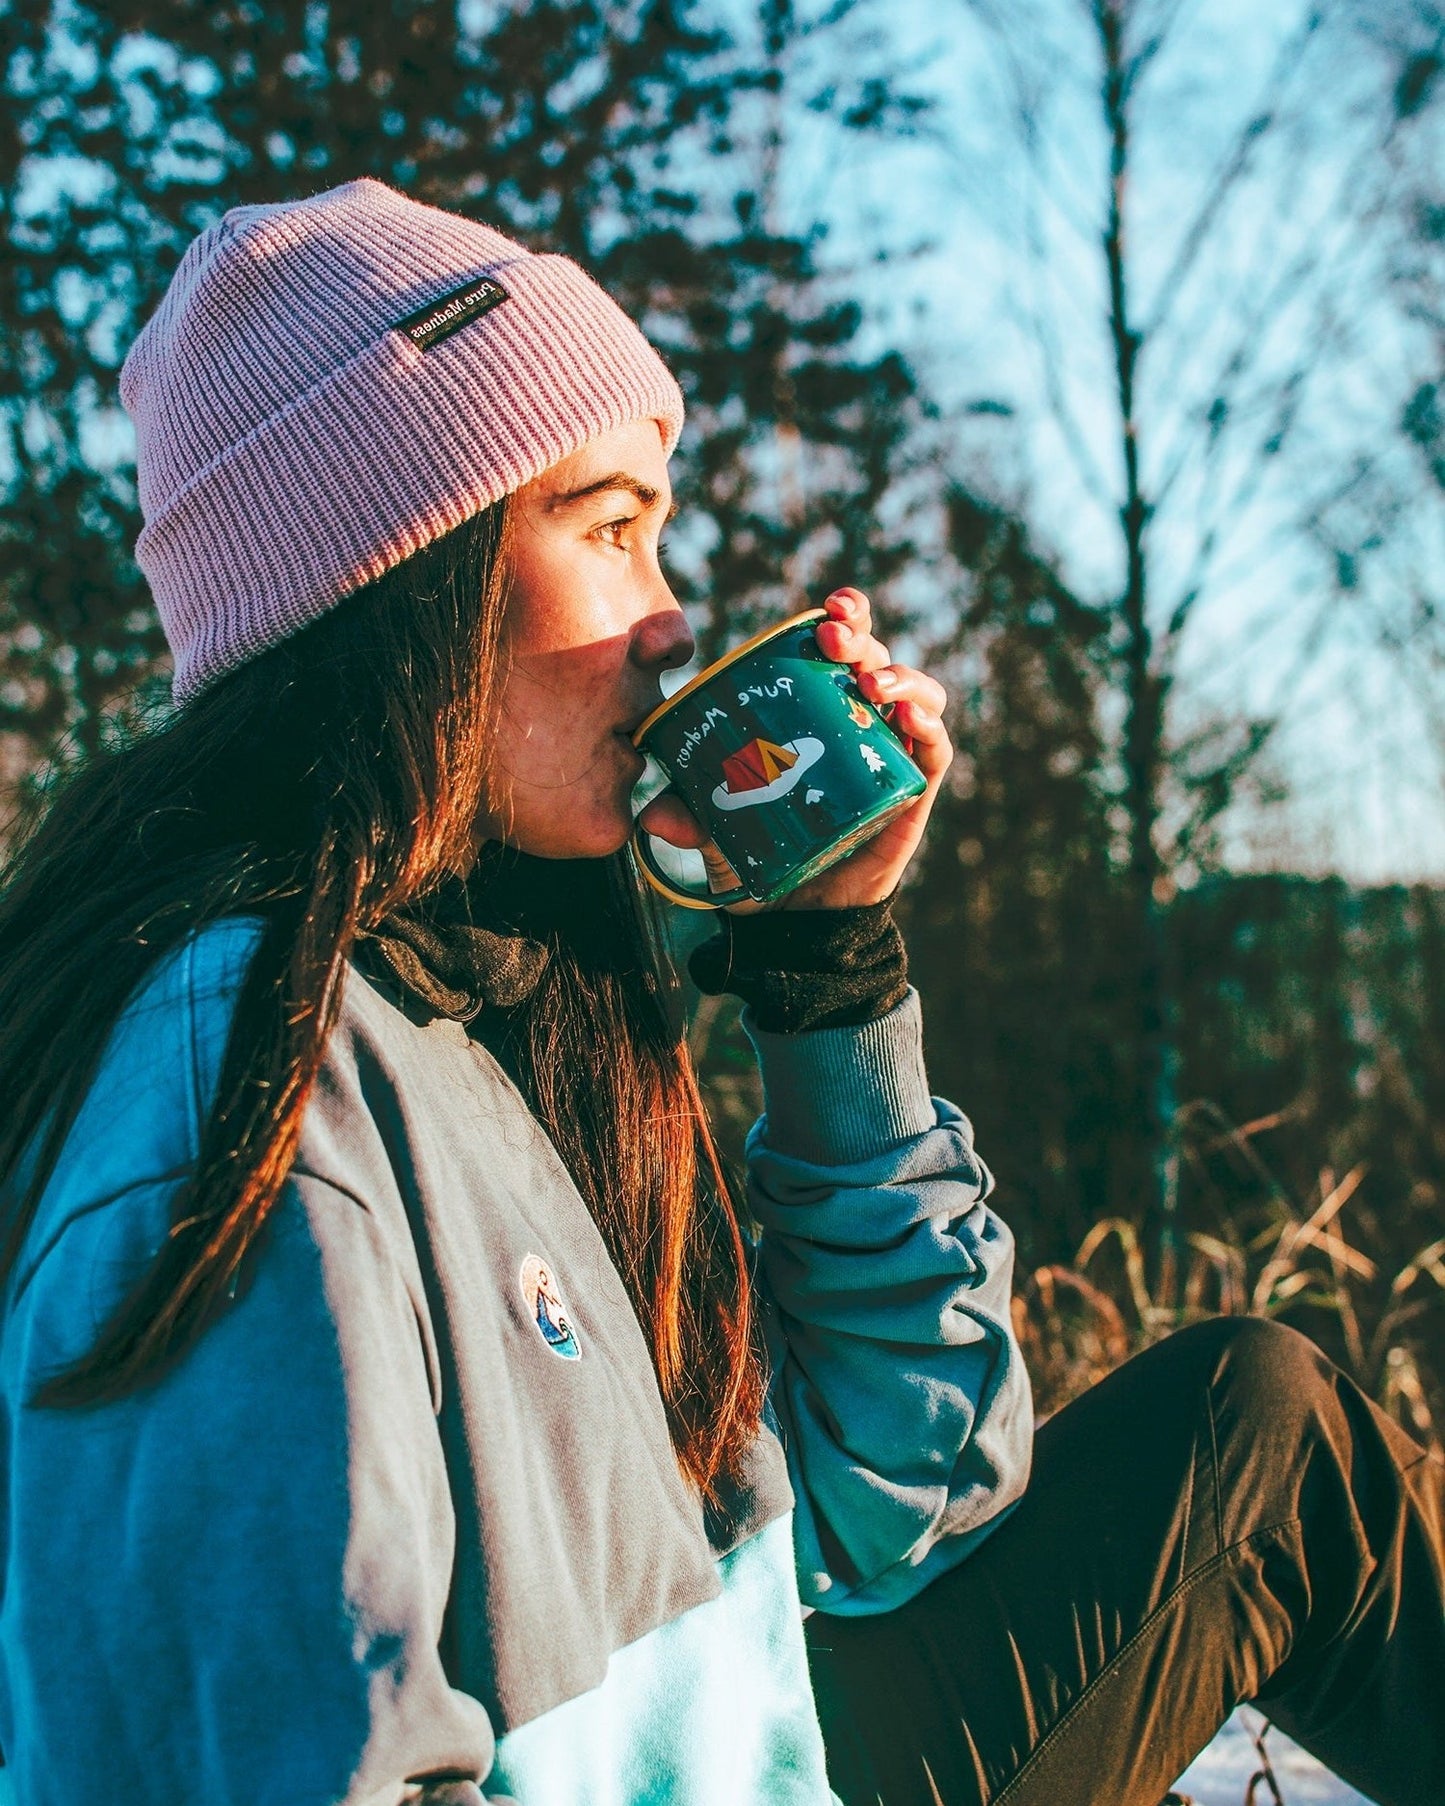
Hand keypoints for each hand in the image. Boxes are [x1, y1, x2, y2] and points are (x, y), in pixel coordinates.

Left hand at [637, 587, 951, 910]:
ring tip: (870, 684)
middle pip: (875, 660)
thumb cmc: (760, 855)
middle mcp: (859, 725)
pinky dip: (929, 727)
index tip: (823, 610)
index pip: (837, 651)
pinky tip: (908, 718)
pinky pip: (935, 751)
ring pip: (917, 694)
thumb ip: (685, 815)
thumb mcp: (714, 829)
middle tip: (831, 637)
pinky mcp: (913, 794)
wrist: (796, 919)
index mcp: (817, 713)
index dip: (840, 619)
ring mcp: (890, 756)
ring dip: (900, 676)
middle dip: (860, 636)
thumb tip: (651, 813)